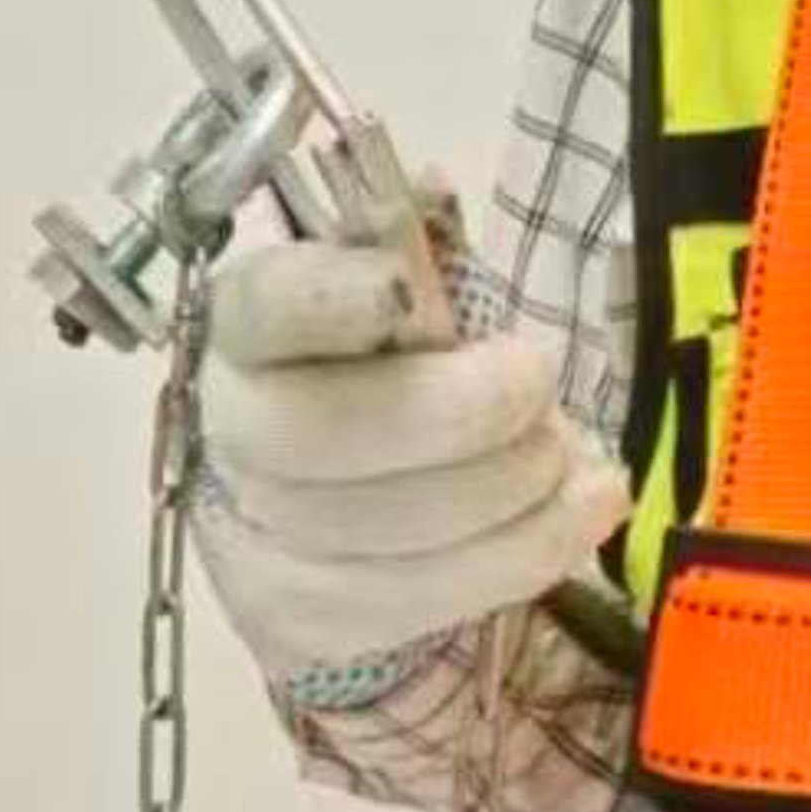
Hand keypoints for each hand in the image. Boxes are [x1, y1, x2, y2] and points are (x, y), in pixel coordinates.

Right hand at [186, 202, 629, 688]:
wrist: (339, 524)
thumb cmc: (391, 384)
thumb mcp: (408, 308)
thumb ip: (418, 251)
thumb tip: (428, 191)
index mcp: (248, 327)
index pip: (266, 307)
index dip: (331, 296)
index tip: (406, 288)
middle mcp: (231, 431)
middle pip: (326, 433)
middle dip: (461, 413)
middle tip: (539, 384)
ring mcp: (257, 537)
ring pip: (385, 526)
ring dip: (509, 487)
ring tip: (570, 457)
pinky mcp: (303, 620)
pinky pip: (424, 595)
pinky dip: (525, 551)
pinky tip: (579, 511)